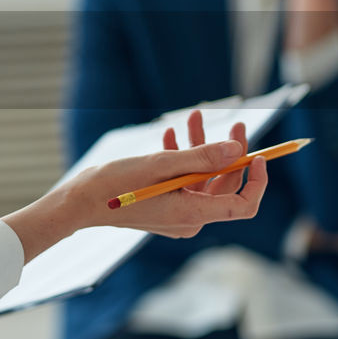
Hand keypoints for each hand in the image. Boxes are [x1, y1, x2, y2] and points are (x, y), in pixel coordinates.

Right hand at [2, 115, 265, 260]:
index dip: (257, 181)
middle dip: (230, 153)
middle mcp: (190, 220)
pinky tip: (172, 136)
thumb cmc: (115, 184)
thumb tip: (237, 148)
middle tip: (236, 122)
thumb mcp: (161, 164)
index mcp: (193, 215)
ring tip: (195, 118)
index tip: (258, 154)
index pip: (244, 205)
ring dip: (202, 149)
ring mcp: (177, 215)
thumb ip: (202, 157)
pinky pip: (185, 183)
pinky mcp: (165, 207)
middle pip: (225, 187)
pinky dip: (183, 160)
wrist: (79, 203)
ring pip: (203, 180)